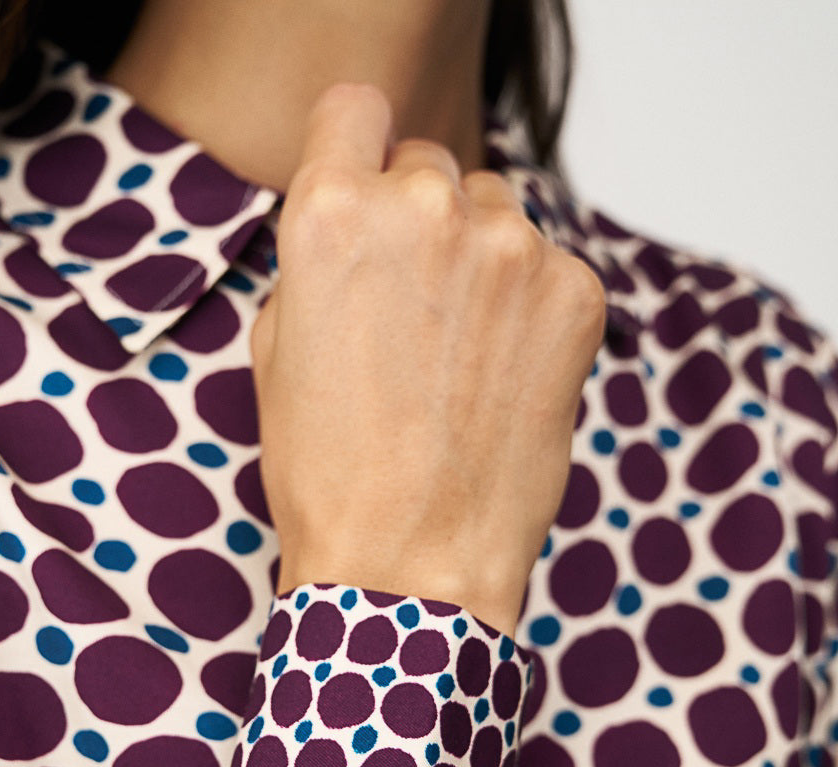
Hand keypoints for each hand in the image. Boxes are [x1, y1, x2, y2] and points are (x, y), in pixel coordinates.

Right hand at [251, 81, 606, 637]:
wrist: (412, 569)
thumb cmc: (331, 477)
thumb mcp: (278, 354)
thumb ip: (315, 263)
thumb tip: (354, 231)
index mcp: (330, 216)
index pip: (354, 109)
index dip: (356, 154)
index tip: (366, 193)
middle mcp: (424, 209)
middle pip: (429, 165)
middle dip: (419, 224)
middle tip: (411, 315)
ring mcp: (510, 248)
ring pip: (496, 216)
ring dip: (480, 265)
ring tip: (459, 361)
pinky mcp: (576, 293)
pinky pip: (550, 269)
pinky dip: (532, 312)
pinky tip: (502, 381)